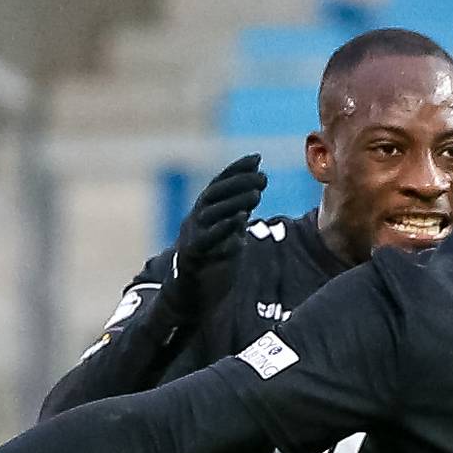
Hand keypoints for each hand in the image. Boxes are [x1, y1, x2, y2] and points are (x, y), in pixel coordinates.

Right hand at [170, 153, 266, 318]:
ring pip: (212, 213)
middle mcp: (195, 220)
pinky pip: (208, 239)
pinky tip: (240, 219)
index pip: (220, 184)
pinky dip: (224, 228)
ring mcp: (192, 237)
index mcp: (204, 212)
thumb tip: (253, 191)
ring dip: (235, 201)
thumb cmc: (210, 263)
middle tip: (262, 177)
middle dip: (238, 182)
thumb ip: (236, 214)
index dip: (236, 169)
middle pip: (215, 194)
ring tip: (257, 194)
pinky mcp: (193, 256)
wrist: (190, 295)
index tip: (257, 157)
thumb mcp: (228, 233)